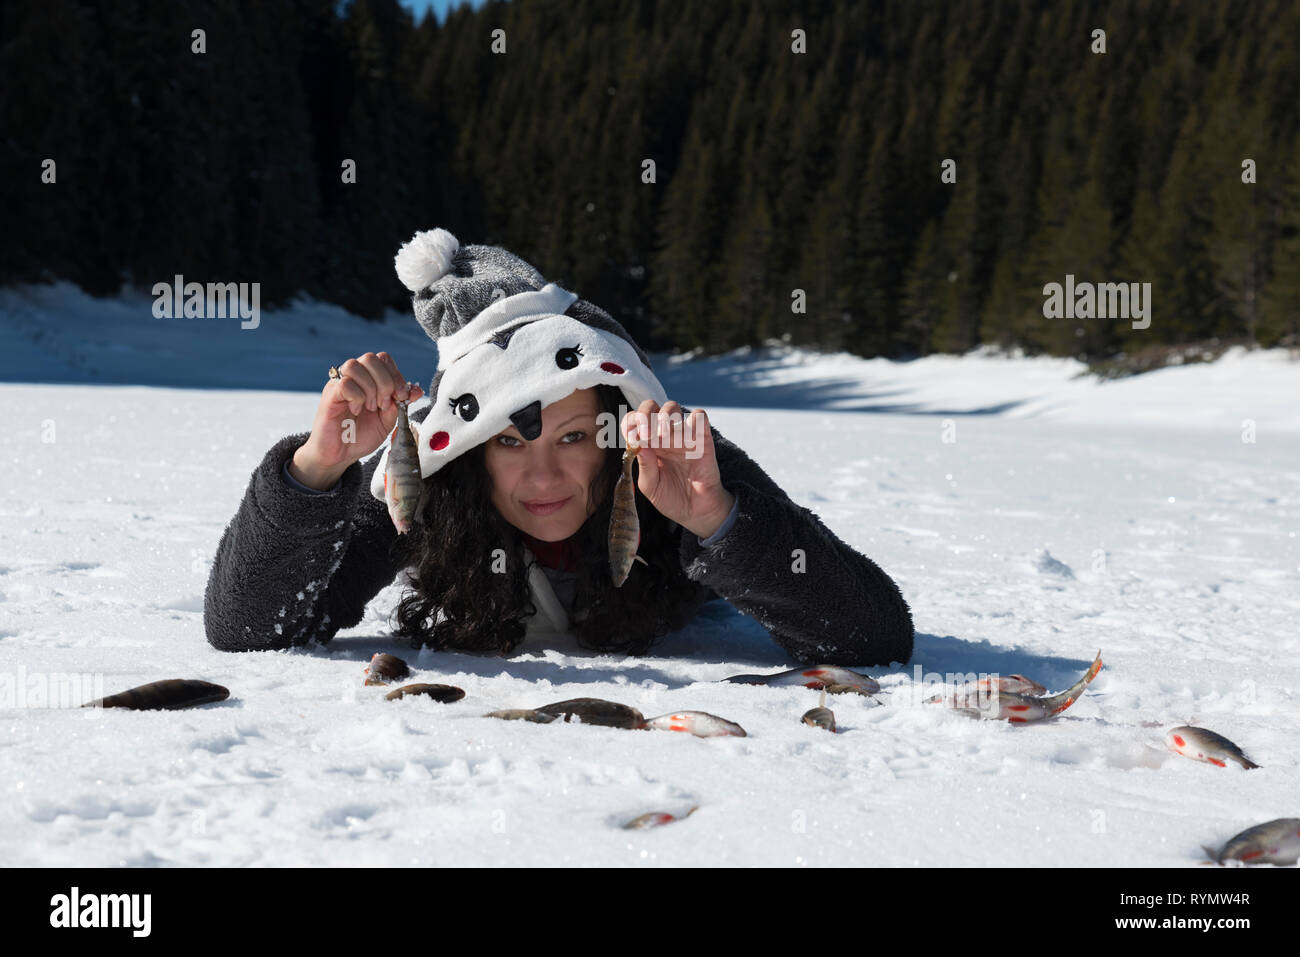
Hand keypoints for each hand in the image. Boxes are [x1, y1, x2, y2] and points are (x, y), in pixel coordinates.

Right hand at [290, 352, 423, 489]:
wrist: (340, 455)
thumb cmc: (361, 436)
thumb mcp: (388, 420)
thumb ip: (401, 404)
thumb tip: (417, 390)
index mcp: (368, 380)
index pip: (383, 359)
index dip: (396, 375)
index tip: (401, 397)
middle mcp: (353, 378)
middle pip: (370, 358)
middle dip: (385, 382)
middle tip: (384, 404)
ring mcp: (339, 384)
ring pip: (355, 365)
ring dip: (370, 388)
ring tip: (371, 407)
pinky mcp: (330, 395)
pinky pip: (345, 383)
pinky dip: (357, 398)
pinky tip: (356, 411)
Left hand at [621, 400, 735, 539]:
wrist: (696, 511)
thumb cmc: (671, 498)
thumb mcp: (651, 487)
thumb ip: (644, 467)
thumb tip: (639, 445)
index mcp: (647, 445)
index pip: (634, 421)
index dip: (630, 424)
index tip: (632, 438)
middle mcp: (663, 436)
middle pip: (651, 406)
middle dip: (644, 414)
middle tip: (646, 434)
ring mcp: (682, 435)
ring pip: (673, 407)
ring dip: (664, 416)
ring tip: (663, 436)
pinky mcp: (703, 438)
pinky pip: (700, 417)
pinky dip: (692, 420)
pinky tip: (687, 438)